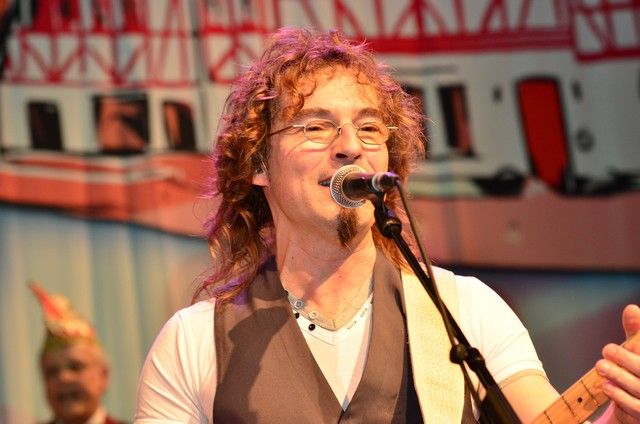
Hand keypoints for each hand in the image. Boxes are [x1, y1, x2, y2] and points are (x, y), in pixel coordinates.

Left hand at [596, 304, 639, 422]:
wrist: (636, 401)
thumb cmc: (636, 368)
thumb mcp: (635, 349)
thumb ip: (635, 331)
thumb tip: (631, 308)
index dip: (637, 347)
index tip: (625, 341)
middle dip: (626, 359)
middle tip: (606, 349)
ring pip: (639, 388)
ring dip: (619, 376)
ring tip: (601, 365)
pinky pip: (634, 406)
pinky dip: (619, 395)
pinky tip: (605, 385)